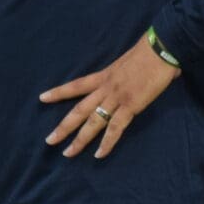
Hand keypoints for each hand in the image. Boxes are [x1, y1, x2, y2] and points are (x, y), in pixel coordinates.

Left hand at [40, 38, 182, 159]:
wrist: (161, 48)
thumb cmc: (150, 51)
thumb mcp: (129, 61)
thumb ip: (128, 72)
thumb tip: (142, 76)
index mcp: (104, 76)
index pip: (76, 86)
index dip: (59, 92)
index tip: (42, 98)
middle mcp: (106, 88)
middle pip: (79, 110)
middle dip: (63, 126)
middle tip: (49, 141)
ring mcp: (117, 98)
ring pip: (92, 122)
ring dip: (79, 140)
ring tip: (68, 153)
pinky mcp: (130, 106)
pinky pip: (115, 128)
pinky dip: (107, 143)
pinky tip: (99, 154)